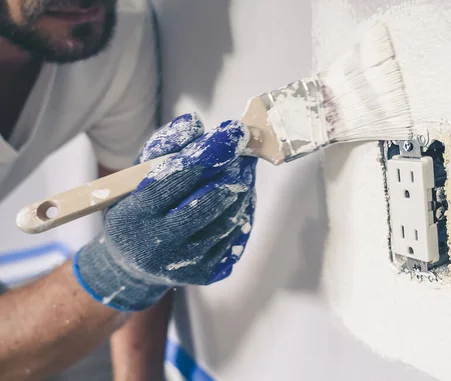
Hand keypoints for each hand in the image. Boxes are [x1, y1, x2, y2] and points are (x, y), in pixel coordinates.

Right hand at [73, 113, 256, 310]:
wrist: (132, 267)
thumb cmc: (137, 210)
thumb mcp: (136, 177)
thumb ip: (163, 147)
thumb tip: (194, 123)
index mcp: (134, 216)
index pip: (174, 180)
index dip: (207, 154)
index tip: (233, 131)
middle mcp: (158, 246)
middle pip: (206, 203)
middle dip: (231, 172)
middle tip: (244, 151)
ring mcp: (184, 265)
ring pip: (227, 220)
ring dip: (242, 190)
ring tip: (243, 171)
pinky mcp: (205, 274)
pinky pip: (235, 237)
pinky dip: (242, 212)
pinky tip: (239, 197)